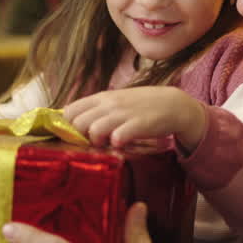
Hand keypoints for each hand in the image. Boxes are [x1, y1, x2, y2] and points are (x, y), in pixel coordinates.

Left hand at [63, 86, 206, 150]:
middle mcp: (109, 104)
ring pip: (93, 130)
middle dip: (82, 137)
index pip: (70, 110)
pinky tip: (122, 145)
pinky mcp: (137, 125)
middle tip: (94, 142)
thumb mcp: (117, 101)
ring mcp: (123, 113)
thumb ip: (98, 109)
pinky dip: (116, 145)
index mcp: (102, 97)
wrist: (173, 105)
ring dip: (97, 142)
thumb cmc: (142, 106)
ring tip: (107, 144)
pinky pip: (117, 137)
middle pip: (77, 123)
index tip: (80, 134)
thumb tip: (75, 122)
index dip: (70, 125)